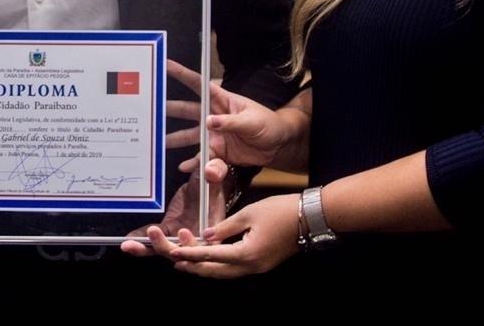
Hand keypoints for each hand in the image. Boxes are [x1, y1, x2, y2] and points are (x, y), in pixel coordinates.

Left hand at [121, 157, 227, 256]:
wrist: (204, 182)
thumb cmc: (212, 180)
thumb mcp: (216, 173)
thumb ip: (216, 171)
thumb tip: (210, 171)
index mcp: (214, 228)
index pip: (206, 244)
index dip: (194, 243)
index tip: (183, 232)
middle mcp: (198, 237)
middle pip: (183, 252)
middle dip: (166, 246)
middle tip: (154, 232)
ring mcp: (180, 236)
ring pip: (165, 249)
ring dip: (148, 248)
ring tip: (131, 244)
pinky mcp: (169, 230)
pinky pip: (153, 240)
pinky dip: (141, 240)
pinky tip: (129, 240)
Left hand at [150, 193, 300, 278]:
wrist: (310, 218)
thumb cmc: (281, 211)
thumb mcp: (249, 213)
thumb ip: (224, 227)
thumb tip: (206, 236)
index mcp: (246, 254)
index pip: (211, 256)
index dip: (190, 253)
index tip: (173, 253)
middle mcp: (251, 266)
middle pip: (216, 271)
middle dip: (194, 266)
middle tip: (174, 260)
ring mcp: (257, 267)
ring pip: (225, 272)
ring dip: (205, 267)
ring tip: (186, 262)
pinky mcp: (262, 263)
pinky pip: (234, 268)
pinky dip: (219, 264)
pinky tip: (210, 257)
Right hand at [166, 59, 292, 167]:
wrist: (278, 146)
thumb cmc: (268, 125)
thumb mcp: (251, 120)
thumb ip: (230, 122)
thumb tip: (208, 122)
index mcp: (222, 101)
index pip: (199, 85)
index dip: (182, 74)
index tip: (165, 65)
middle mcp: (213, 116)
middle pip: (187, 110)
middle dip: (170, 110)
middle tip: (152, 111)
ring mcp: (214, 134)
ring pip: (190, 135)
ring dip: (175, 139)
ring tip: (159, 142)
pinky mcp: (218, 151)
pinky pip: (201, 156)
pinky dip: (192, 162)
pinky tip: (183, 167)